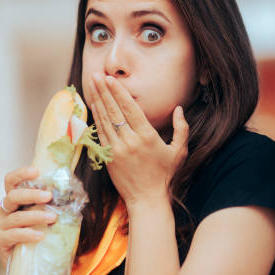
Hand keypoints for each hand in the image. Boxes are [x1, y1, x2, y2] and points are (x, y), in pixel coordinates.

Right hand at [0, 166, 56, 265]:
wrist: (30, 266)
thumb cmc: (40, 238)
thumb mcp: (45, 219)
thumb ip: (50, 206)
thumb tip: (71, 194)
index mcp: (13, 201)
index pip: (11, 181)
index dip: (21, 174)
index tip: (37, 171)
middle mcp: (3, 210)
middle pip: (13, 196)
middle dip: (31, 194)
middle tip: (48, 196)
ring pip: (16, 217)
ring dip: (35, 216)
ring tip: (52, 218)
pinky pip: (13, 234)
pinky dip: (28, 234)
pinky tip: (41, 235)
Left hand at [88, 74, 188, 206]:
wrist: (147, 200)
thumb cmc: (165, 175)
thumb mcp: (179, 151)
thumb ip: (182, 128)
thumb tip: (179, 108)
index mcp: (147, 137)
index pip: (130, 108)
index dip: (118, 92)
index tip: (110, 78)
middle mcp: (130, 141)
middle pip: (113, 110)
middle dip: (104, 90)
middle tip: (96, 74)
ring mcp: (116, 149)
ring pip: (103, 120)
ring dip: (97, 100)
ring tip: (91, 84)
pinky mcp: (108, 157)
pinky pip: (100, 133)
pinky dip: (95, 117)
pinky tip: (93, 105)